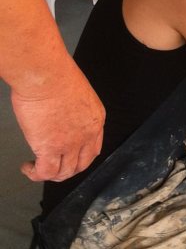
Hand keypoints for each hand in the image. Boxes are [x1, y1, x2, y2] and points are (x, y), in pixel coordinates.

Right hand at [12, 65, 104, 181]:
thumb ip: (71, 107)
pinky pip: (45, 172)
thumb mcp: (75, 91)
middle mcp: (86, 134)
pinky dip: (36, 174)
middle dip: (68, 170)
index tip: (70, 157)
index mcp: (95, 119)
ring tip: (38, 170)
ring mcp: (70, 144)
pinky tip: (28, 168)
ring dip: (51, 175)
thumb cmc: (54, 73)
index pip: (93, 148)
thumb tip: (59, 113)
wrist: (45, 74)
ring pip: (64, 172)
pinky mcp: (50, 148)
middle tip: (55, 168)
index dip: (81, 156)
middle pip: (81, 164)